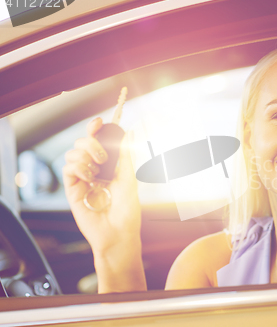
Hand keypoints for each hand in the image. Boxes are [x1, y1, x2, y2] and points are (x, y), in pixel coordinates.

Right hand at [63, 117, 140, 253]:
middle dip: (91, 142)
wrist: (118, 233)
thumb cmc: (127, 210)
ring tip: (97, 171)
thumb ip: (127, 155)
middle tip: (103, 156)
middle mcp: (94, 170)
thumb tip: (130, 131)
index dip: (95, 129)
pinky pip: (67, 169)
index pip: (98, 141)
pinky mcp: (73, 190)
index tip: (99, 122)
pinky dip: (78, 167)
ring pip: (72, 154)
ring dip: (85, 156)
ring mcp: (82, 180)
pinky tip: (89, 177)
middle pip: (82, 143)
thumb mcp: (130, 178)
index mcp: (108, 166)